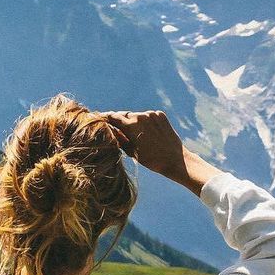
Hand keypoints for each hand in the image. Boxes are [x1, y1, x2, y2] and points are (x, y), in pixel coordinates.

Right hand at [100, 108, 220, 196]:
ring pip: (137, 115)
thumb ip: (119, 138)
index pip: (113, 117)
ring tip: (137, 135)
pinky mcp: (160, 114)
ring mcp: (152, 114)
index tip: (99, 117)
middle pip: (124, 115)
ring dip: (134, 122)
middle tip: (116, 127)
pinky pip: (148, 116)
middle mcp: (140, 116)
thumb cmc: (151, 160)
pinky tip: (149, 132)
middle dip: (120, 120)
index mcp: (131, 125)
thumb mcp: (131, 151)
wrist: (175, 159)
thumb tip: (110, 130)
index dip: (105, 117)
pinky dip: (145, 121)